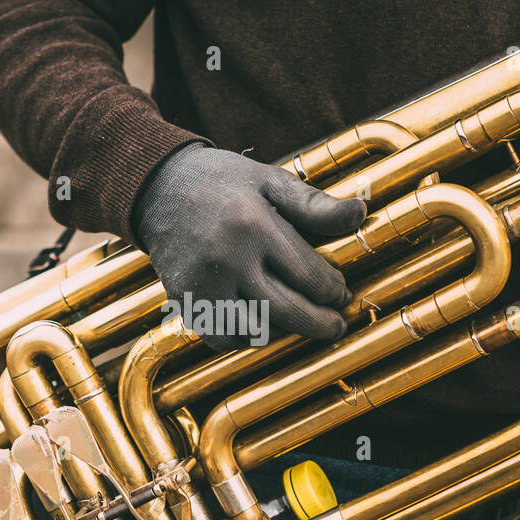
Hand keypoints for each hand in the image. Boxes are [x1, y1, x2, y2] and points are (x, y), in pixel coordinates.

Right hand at [132, 144, 364, 351]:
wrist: (158, 189)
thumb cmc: (223, 183)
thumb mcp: (270, 181)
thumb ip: (315, 204)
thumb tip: (360, 215)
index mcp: (252, 226)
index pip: (307, 274)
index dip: (332, 290)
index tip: (341, 292)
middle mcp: (226, 259)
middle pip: (287, 311)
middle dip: (320, 324)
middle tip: (336, 325)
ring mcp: (202, 285)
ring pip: (257, 330)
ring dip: (285, 331)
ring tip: (300, 321)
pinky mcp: (184, 301)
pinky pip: (224, 338)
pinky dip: (247, 338)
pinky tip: (263, 324)